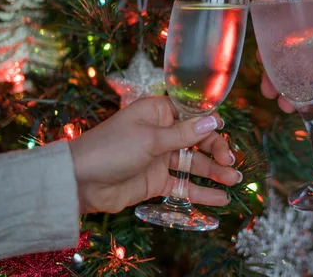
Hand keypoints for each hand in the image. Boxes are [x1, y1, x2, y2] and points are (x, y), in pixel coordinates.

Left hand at [68, 96, 241, 213]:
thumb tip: (214, 121)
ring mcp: (160, 158)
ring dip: (214, 172)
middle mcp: (161, 133)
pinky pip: (183, 185)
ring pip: (193, 164)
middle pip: (197, 140)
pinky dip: (200, 192)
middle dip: (216, 150)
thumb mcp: (150, 138)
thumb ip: (184, 133)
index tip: (224, 131)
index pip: (191, 113)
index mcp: (158, 113)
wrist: (79, 182)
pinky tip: (219, 199)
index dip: (209, 122)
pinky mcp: (156, 181)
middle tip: (231, 163)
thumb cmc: (111, 148)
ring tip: (234, 180)